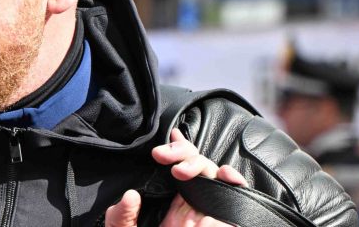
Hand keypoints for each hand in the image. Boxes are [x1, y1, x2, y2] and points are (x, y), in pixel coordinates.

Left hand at [105, 128, 247, 225]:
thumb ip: (122, 218)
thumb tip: (130, 195)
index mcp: (171, 201)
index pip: (177, 166)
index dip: (176, 148)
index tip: (165, 139)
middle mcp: (192, 202)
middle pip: (196, 164)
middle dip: (183, 153)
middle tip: (164, 158)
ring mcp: (209, 210)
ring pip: (214, 174)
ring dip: (201, 165)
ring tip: (181, 171)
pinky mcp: (225, 220)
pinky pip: (236, 198)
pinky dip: (234, 182)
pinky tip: (226, 176)